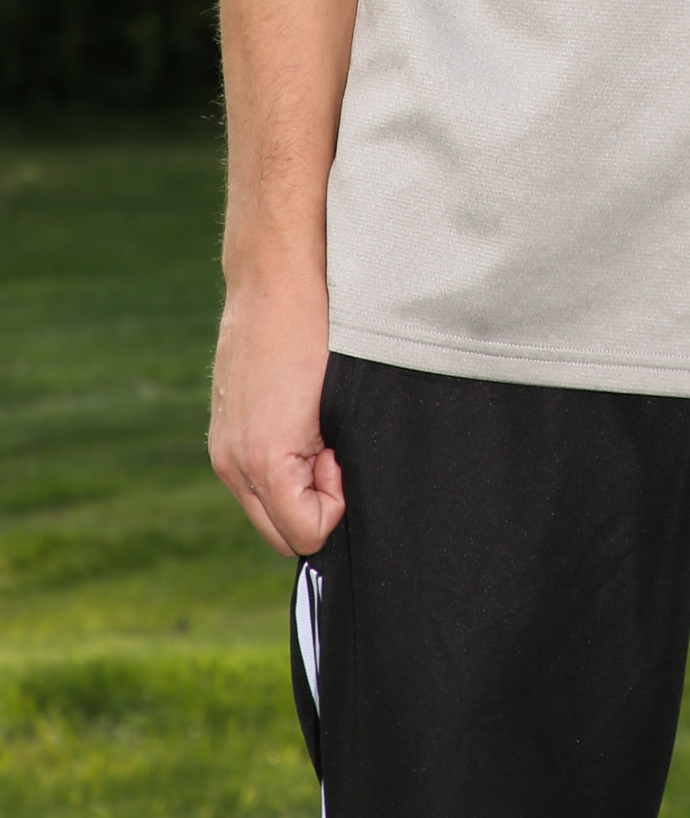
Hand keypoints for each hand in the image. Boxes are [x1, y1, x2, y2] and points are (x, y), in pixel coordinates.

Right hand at [209, 277, 345, 557]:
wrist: (274, 283)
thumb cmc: (317, 335)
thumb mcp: (340, 405)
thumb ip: (335, 466)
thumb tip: (337, 499)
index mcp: (264, 462)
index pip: (307, 534)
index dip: (337, 502)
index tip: (340, 456)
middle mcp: (232, 464)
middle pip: (282, 535)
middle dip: (314, 504)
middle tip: (330, 449)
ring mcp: (222, 450)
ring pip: (266, 510)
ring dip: (297, 486)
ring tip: (313, 431)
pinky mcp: (221, 434)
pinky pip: (253, 481)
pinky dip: (280, 469)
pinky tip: (295, 422)